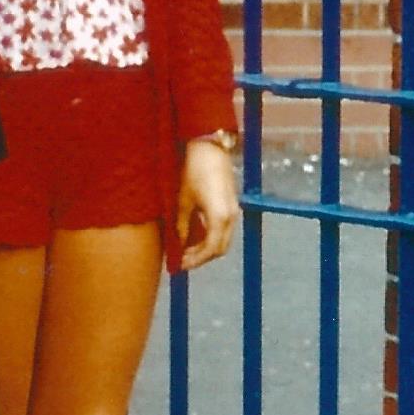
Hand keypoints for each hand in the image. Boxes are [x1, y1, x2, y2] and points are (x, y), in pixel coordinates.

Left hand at [174, 137, 240, 269]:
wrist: (210, 149)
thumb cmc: (194, 172)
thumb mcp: (183, 201)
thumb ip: (182, 226)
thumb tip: (179, 243)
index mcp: (219, 217)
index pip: (210, 250)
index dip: (195, 260)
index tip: (180, 265)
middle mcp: (231, 217)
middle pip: (220, 249)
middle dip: (202, 258)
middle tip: (183, 260)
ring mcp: (234, 211)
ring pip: (224, 240)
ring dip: (207, 249)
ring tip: (188, 250)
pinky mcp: (232, 206)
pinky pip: (225, 230)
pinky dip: (212, 238)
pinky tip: (197, 236)